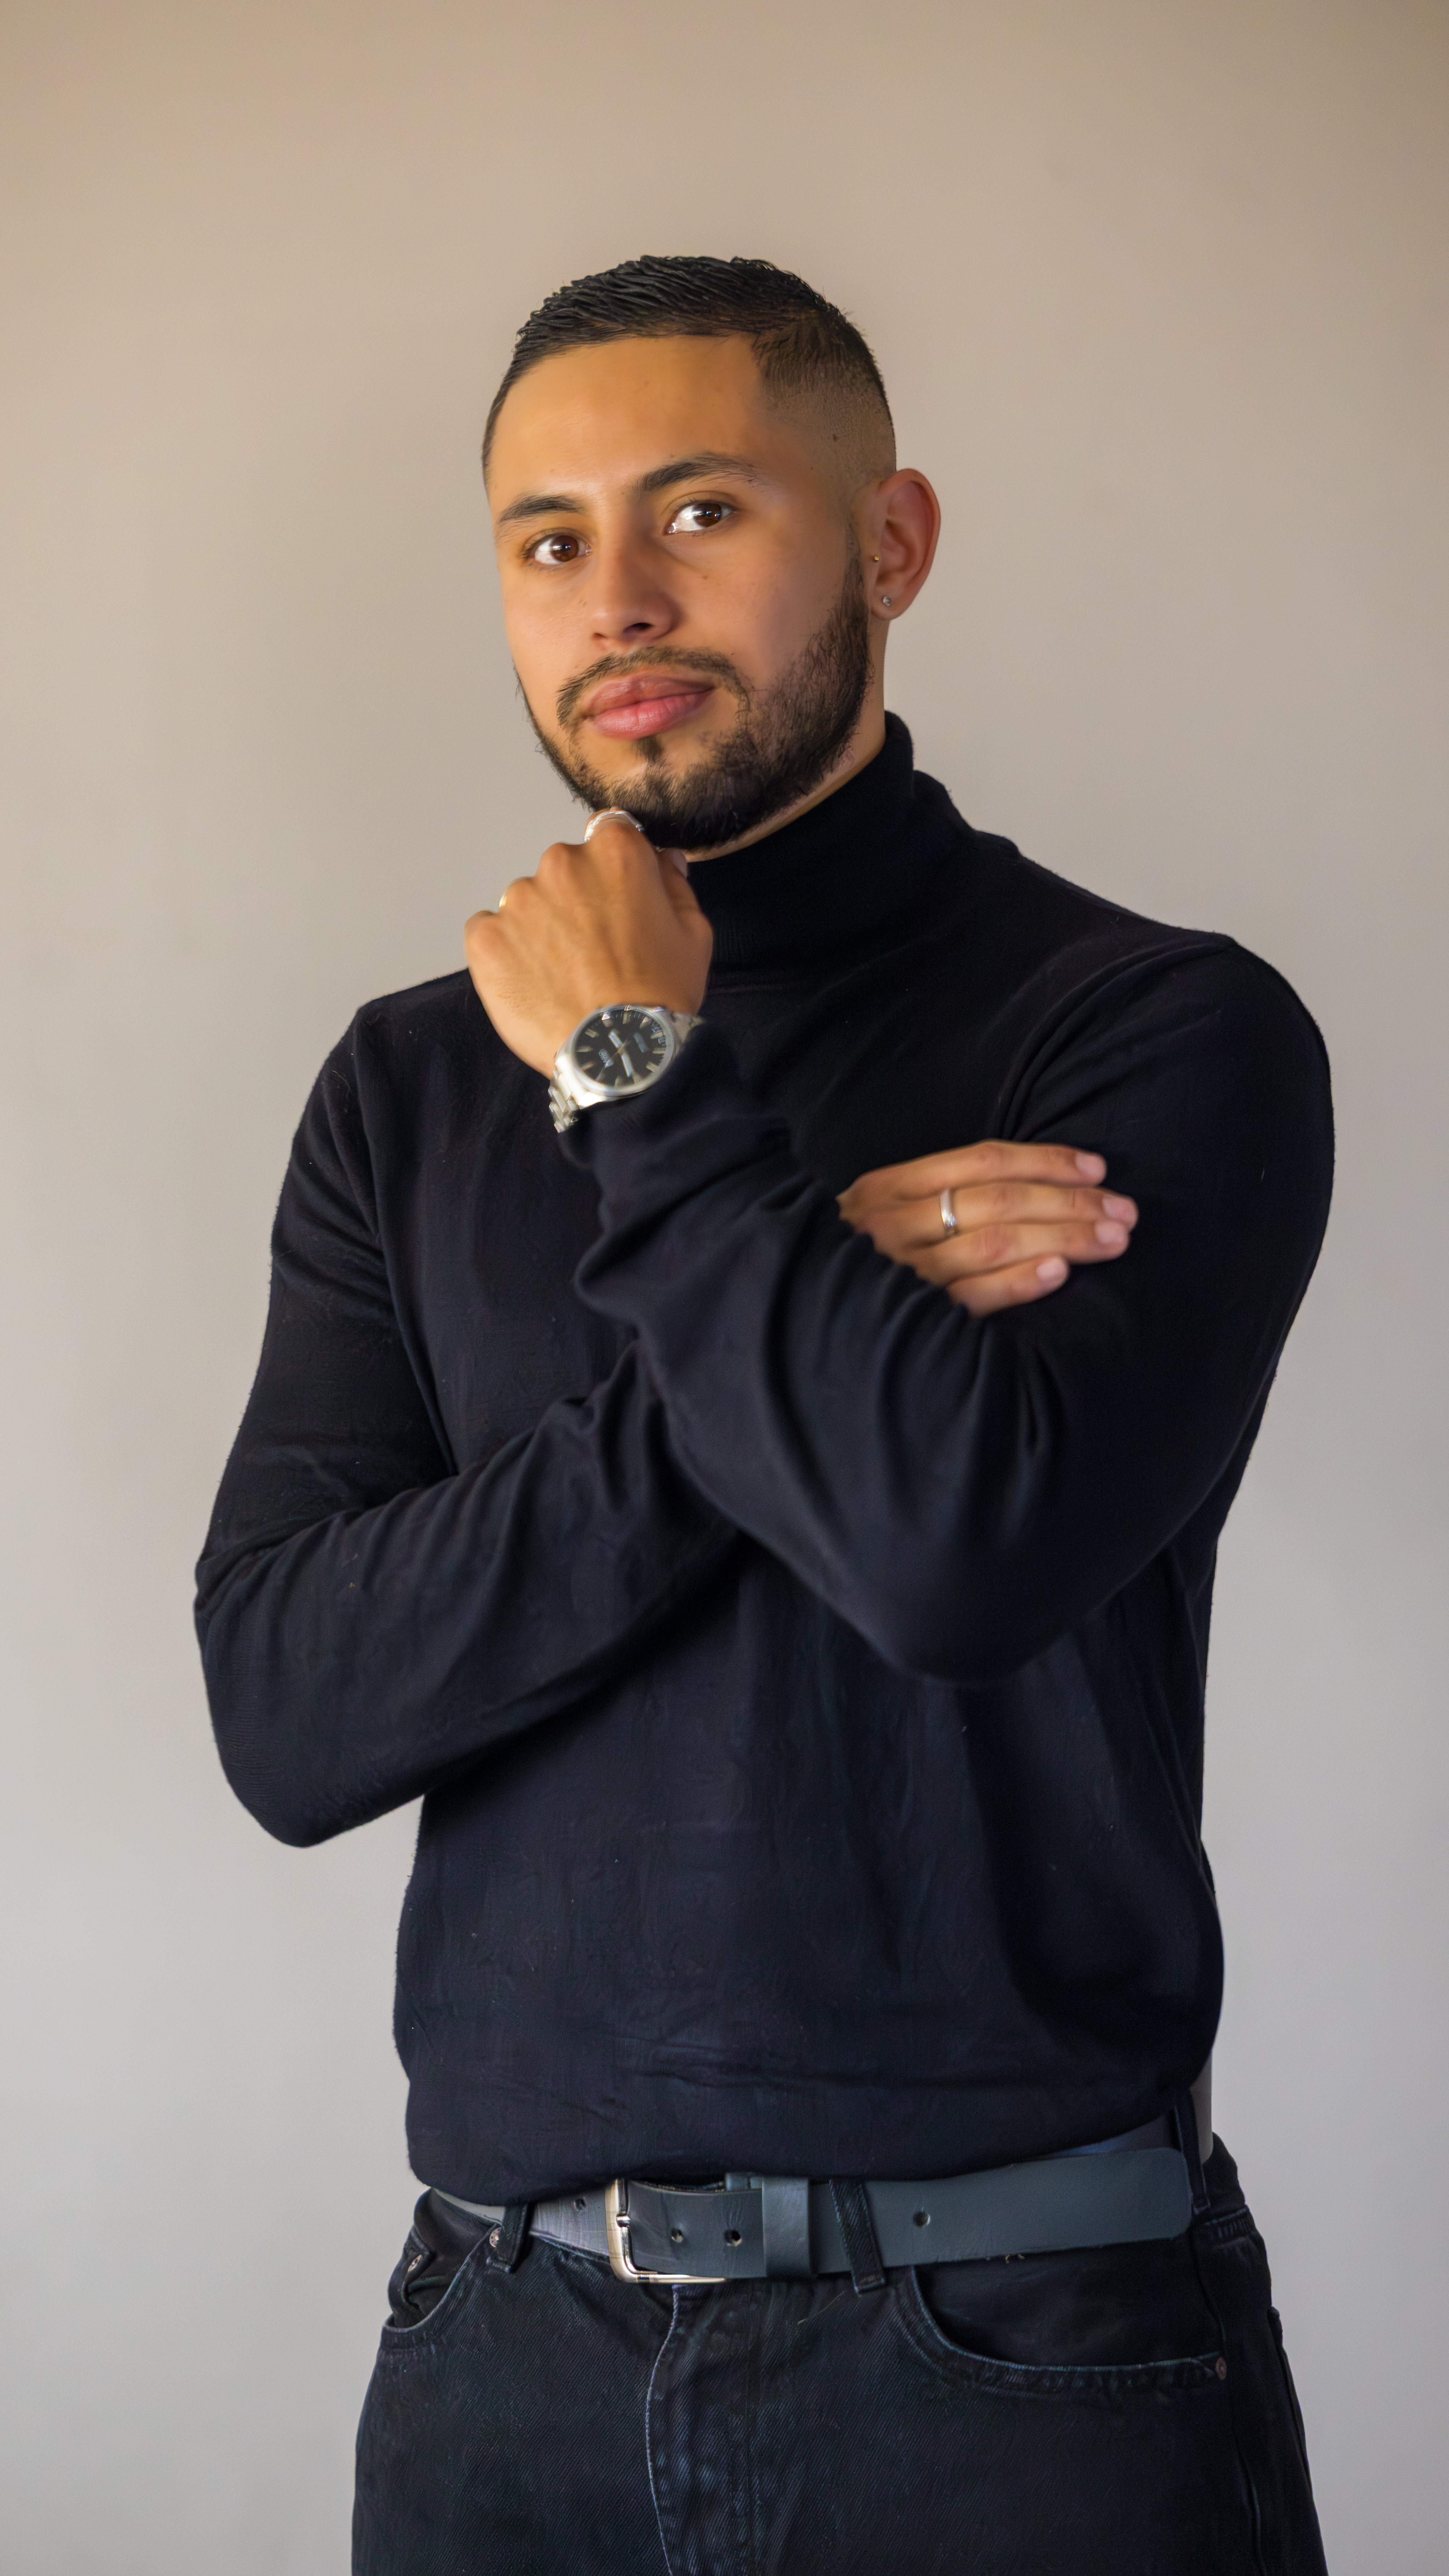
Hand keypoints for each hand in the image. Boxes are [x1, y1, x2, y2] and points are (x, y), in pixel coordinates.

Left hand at [464, 816, 713, 1075]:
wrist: (618, 1054)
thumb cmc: (661, 994)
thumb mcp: (693, 933)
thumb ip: (674, 883)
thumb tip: (663, 859)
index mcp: (615, 851)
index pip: (608, 833)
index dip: (613, 868)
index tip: (616, 899)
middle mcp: (561, 863)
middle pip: (564, 869)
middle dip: (576, 899)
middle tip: (593, 950)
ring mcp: (518, 900)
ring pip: (527, 903)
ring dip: (540, 928)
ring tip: (562, 975)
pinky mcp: (485, 938)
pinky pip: (490, 933)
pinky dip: (506, 952)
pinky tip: (531, 982)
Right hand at [838, 1140, 1137, 1316]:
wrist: (792, 1312)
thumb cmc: (854, 1262)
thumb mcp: (884, 1213)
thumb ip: (940, 1197)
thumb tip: (1032, 1190)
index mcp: (890, 1187)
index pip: (982, 1162)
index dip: (1046, 1161)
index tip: (1098, 1169)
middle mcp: (894, 1223)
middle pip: (1000, 1200)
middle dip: (1070, 1202)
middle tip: (1125, 1211)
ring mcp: (901, 1272)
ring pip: (995, 1242)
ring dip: (1062, 1237)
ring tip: (1112, 1239)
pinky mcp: (910, 1320)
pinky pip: (972, 1297)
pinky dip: (1018, 1282)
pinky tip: (1058, 1273)